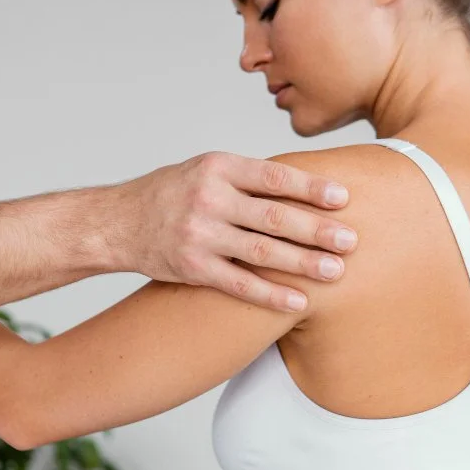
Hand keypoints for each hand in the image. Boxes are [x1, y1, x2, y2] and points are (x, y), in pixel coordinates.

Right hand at [111, 152, 357, 311]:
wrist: (118, 222)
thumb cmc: (172, 193)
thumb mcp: (205, 170)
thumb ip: (249, 178)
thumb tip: (309, 186)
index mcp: (217, 168)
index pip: (273, 177)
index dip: (310, 187)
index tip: (343, 198)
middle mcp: (208, 199)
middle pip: (273, 216)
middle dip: (316, 229)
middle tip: (351, 240)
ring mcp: (199, 235)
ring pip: (261, 251)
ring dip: (303, 263)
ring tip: (336, 271)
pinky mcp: (192, 267)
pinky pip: (239, 284)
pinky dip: (271, 294)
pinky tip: (299, 301)